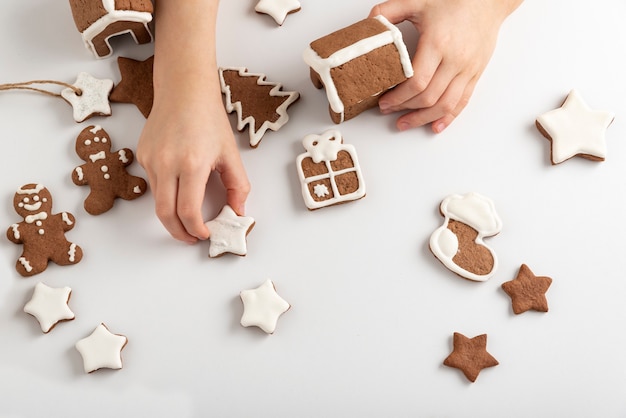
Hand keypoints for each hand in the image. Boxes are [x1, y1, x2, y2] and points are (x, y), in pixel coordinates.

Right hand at [137, 89, 249, 243]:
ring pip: (157, 201)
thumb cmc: (209, 118)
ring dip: (172, 215)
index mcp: (192, 163)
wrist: (184, 91)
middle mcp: (167, 163)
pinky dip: (166, 194)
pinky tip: (179, 185)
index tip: (205, 234)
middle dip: (178, 233)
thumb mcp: (231, 154)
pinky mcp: (142, 156)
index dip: (196, 229)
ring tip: (188, 218)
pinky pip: (154, 184)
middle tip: (191, 238)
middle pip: (165, 214)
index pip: (188, 211)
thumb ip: (238, 187)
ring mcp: (150, 159)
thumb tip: (237, 213)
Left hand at [370, 0, 521, 132]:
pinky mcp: (475, 74)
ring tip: (406, 123)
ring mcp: (467, 69)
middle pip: (428, 97)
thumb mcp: (418, 1)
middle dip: (405, 108)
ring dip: (423, 118)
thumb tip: (369, 25)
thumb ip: (390, 11)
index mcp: (438, 43)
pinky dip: (448, 117)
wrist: (488, 1)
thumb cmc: (455, 0)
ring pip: (445, 104)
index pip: (417, 81)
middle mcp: (455, 60)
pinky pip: (462, 102)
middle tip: (388, 111)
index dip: (398, 97)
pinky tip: (435, 126)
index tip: (384, 101)